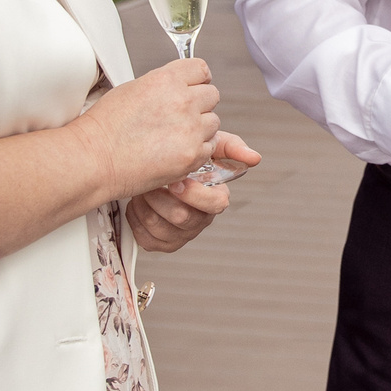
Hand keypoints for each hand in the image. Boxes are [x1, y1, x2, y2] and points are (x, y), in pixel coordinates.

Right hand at [78, 60, 221, 200]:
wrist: (94, 159)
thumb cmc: (105, 128)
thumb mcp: (132, 88)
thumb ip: (162, 84)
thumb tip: (178, 86)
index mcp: (166, 80)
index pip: (201, 69)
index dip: (197, 79)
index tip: (194, 87)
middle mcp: (182, 101)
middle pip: (212, 95)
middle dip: (199, 104)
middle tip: (181, 116)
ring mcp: (190, 130)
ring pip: (214, 122)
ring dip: (200, 128)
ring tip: (175, 136)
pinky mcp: (192, 155)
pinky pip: (209, 147)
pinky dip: (197, 149)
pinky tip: (176, 150)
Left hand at [127, 132, 260, 252]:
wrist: (150, 168)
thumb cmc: (181, 158)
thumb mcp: (207, 146)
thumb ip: (231, 148)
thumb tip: (255, 158)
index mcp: (214, 199)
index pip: (216, 204)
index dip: (195, 194)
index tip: (176, 180)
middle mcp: (200, 220)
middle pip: (183, 217)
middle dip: (161, 198)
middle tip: (151, 183)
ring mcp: (180, 235)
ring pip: (160, 227)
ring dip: (145, 204)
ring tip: (142, 189)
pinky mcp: (160, 244)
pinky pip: (145, 238)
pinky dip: (135, 218)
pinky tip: (137, 203)